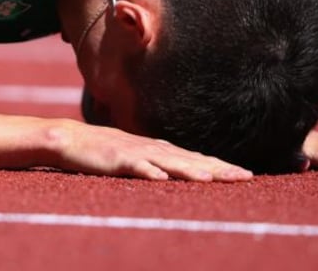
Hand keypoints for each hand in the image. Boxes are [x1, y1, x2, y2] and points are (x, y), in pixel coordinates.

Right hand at [51, 120, 252, 181]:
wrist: (71, 139)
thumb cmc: (103, 150)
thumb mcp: (136, 155)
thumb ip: (157, 160)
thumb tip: (178, 171)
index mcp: (159, 149)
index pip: (196, 158)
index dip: (221, 166)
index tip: (245, 175)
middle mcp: (152, 148)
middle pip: (190, 159)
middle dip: (218, 168)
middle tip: (245, 176)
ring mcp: (135, 153)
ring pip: (168, 162)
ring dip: (189, 170)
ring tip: (210, 179)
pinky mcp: (116, 159)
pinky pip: (134, 166)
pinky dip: (148, 171)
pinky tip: (161, 178)